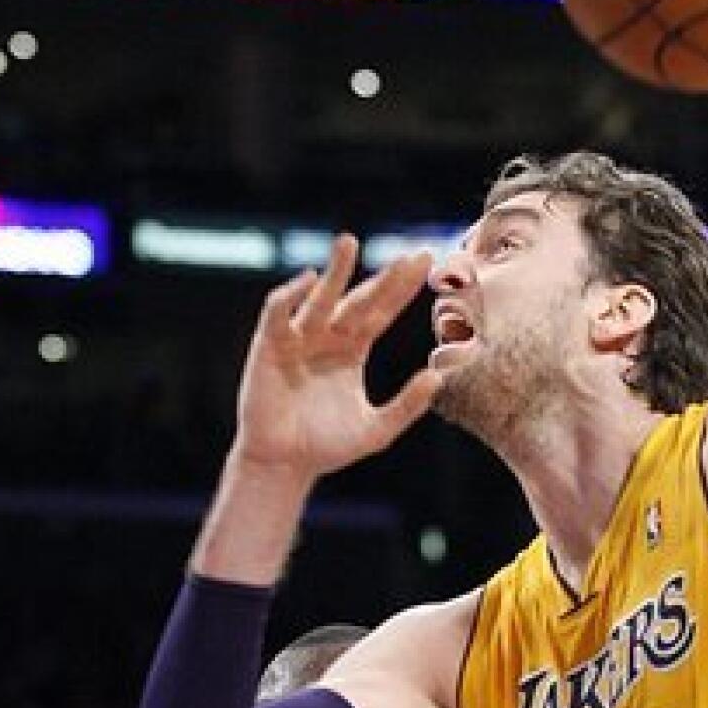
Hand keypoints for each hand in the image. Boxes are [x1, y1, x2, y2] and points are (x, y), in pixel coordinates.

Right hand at [233, 235, 440, 480]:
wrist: (285, 464)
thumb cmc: (327, 447)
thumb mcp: (377, 430)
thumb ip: (407, 405)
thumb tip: (438, 376)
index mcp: (352, 350)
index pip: (382, 312)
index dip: (402, 289)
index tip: (426, 264)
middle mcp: (327, 337)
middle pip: (359, 300)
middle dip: (383, 278)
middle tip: (409, 257)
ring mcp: (298, 338)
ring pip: (320, 298)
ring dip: (335, 271)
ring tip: (349, 243)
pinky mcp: (269, 346)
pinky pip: (278, 314)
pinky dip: (289, 297)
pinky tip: (307, 281)